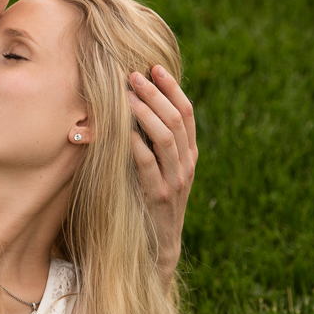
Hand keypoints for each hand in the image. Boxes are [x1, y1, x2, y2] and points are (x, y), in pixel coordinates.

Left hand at [128, 65, 197, 292]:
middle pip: (176, 119)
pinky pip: (149, 166)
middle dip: (156, 94)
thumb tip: (134, 104)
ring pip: (166, 138)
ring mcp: (175, 181)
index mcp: (189, 153)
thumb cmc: (151, 200)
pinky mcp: (159, 197)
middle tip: (134, 75)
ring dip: (145, 113)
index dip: (172, 88)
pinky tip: (124, 131)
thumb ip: (153, 141)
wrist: (158, 246)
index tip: (154, 67)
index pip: (186, 112)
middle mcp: (186, 164)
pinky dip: (137, 146)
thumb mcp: (158, 167)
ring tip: (126, 96)